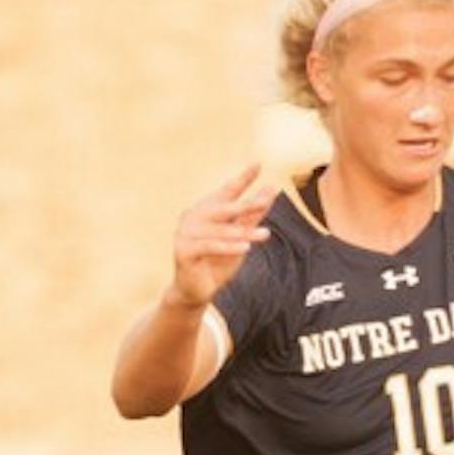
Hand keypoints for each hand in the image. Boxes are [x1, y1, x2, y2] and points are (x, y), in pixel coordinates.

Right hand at [169, 164, 277, 307]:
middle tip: (266, 199)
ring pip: (220, 230)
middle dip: (247, 204)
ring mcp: (185, 232)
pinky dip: (228, 247)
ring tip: (266, 234)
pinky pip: (210, 246)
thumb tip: (271, 191)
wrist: (196, 291)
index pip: (227, 191)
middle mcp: (193, 217)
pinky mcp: (183, 250)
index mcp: (205, 210)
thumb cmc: (218, 263)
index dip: (242, 178)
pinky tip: (245, 247)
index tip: (258, 163)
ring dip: (244, 233)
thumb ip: (252, 216)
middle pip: (224, 208)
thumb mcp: (239, 238)